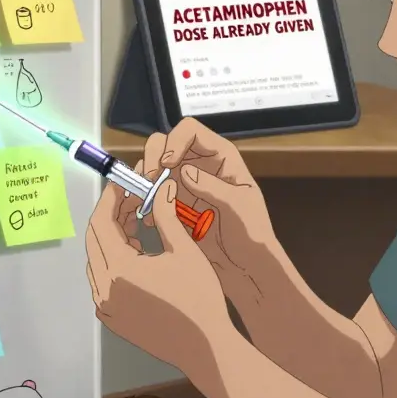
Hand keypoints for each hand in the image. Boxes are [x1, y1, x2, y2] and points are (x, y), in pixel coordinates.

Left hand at [85, 175, 233, 374]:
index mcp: (118, 269)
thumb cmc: (199, 298)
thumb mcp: (184, 251)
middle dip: (111, 216)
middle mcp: (104, 288)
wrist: (205, 347)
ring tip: (138, 223)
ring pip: (97, 261)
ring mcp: (106, 306)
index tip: (123, 183)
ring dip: (112, 238)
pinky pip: (103, 281)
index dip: (110, 199)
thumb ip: (165, 215)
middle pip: (95, 240)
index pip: (101, 222)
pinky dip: (114, 261)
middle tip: (133, 200)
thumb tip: (161, 187)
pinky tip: (137, 254)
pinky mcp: (112, 318)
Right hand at [140, 118, 284, 310]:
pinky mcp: (173, 202)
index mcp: (221, 156)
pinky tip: (146, 212)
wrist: (244, 266)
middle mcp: (199, 164)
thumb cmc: (252, 233)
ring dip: (146, 177)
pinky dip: (144, 196)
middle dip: (154, 156)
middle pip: (167, 143)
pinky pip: (152, 191)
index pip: (191, 131)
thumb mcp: (238, 207)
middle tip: (149, 179)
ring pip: (155, 166)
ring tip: (144, 197)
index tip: (167, 163)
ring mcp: (184, 182)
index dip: (176, 141)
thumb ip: (213, 187)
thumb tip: (184, 171)